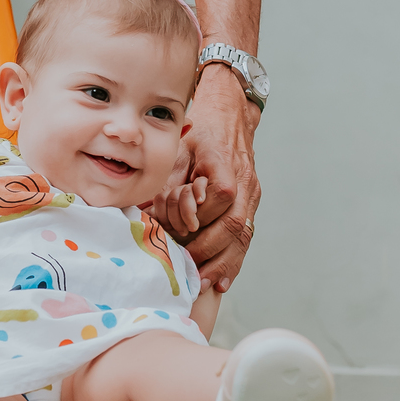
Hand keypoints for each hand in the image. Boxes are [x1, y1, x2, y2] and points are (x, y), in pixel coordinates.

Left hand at [152, 64, 260, 292]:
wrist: (230, 117)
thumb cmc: (201, 132)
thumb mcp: (180, 146)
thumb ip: (170, 178)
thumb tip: (148, 210)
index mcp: (225, 166)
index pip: (221, 196)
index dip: (200, 216)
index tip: (180, 231)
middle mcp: (244, 184)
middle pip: (234, 225)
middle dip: (209, 250)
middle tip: (187, 267)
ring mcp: (251, 197)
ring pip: (242, 237)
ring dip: (222, 263)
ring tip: (203, 283)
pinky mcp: (250, 206)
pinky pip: (245, 237)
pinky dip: (233, 262)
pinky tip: (221, 281)